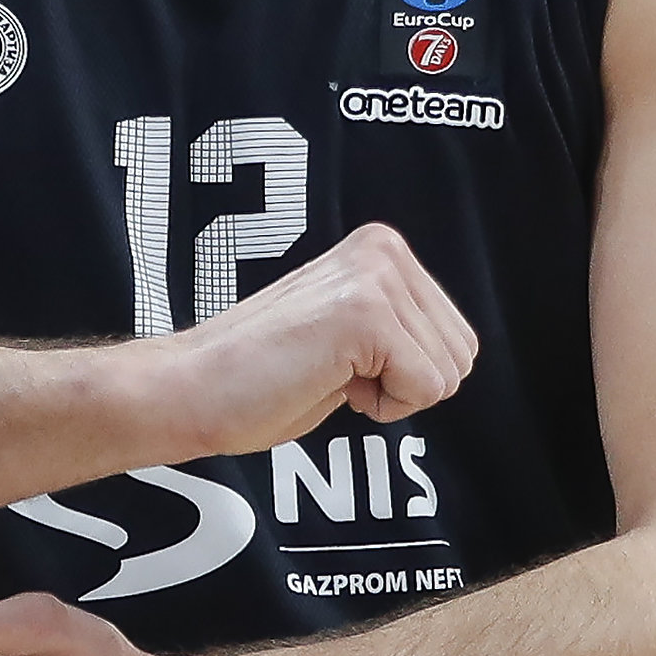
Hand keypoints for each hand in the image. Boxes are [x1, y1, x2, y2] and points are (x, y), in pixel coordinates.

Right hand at [148, 220, 475, 457]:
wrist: (194, 388)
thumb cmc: (263, 377)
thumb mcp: (351, 334)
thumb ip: (398, 326)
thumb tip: (457, 354)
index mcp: (382, 248)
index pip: (457, 338)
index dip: (405, 373)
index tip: (341, 362)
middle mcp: (384, 250)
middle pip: (461, 355)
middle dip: (406, 384)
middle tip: (333, 372)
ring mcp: (375, 278)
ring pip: (447, 375)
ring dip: (392, 396)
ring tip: (327, 374)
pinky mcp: (365, 314)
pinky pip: (424, 389)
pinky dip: (382, 408)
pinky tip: (327, 383)